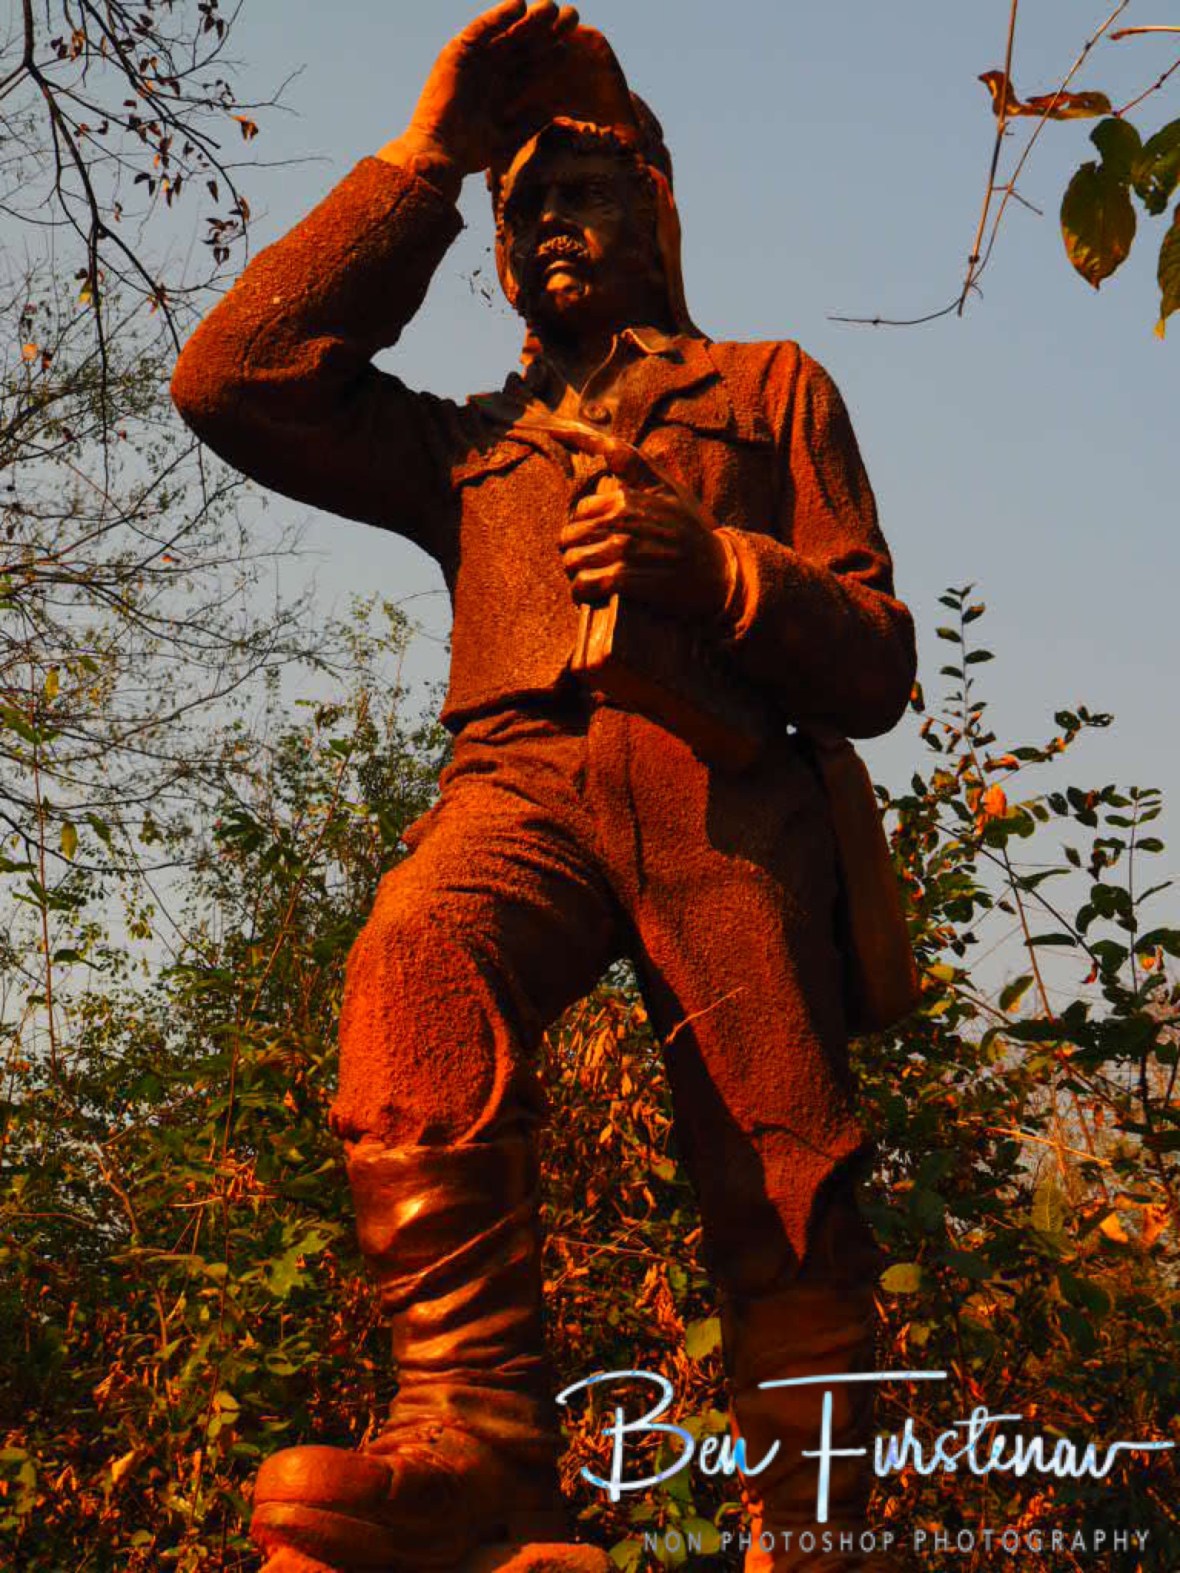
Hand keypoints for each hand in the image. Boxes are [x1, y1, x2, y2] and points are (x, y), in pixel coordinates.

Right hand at [403, 1, 579, 175]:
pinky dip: (498, 16)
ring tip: (550, 8)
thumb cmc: (471, 153)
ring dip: (528, 19)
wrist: (440, 153)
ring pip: (507, 33)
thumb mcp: (509, 137)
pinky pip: (482, 28)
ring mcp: (475, 60)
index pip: (533, 68)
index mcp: (504, 90)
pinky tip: (519, 5)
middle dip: (547, 32)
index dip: (553, 56)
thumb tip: (553, 109)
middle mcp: (491, 72)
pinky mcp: (458, 52)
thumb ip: (529, 122)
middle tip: (572, 17)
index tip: (576, 47)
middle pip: (524, 46)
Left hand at [559, 473, 733, 619]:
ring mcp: (622, 551)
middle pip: (571, 536)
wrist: (720, 572)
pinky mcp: (624, 580)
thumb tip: (606, 441)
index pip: (581, 510)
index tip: (595, 539)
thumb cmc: (693, 533)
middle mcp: (621, 522)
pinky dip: (582, 591)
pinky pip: (584, 584)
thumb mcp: (668, 491)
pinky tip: (590, 594)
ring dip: (576, 572)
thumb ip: (635, 466)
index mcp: (627, 499)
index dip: (586, 526)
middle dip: (575, 550)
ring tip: (588, 577)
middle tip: (588, 563)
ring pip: (572, 560)